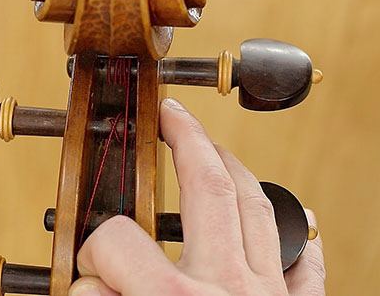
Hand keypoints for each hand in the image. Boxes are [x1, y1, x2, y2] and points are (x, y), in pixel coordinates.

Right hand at [69, 98, 325, 295]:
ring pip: (258, 210)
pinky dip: (297, 234)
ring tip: (218, 152)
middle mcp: (227, 288)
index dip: (94, 247)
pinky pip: (305, 263)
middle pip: (209, 188)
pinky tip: (294, 215)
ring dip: (236, 172)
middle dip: (190, 141)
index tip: (90, 262)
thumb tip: (88, 282)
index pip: (117, 242)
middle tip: (175, 115)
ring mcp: (267, 295)